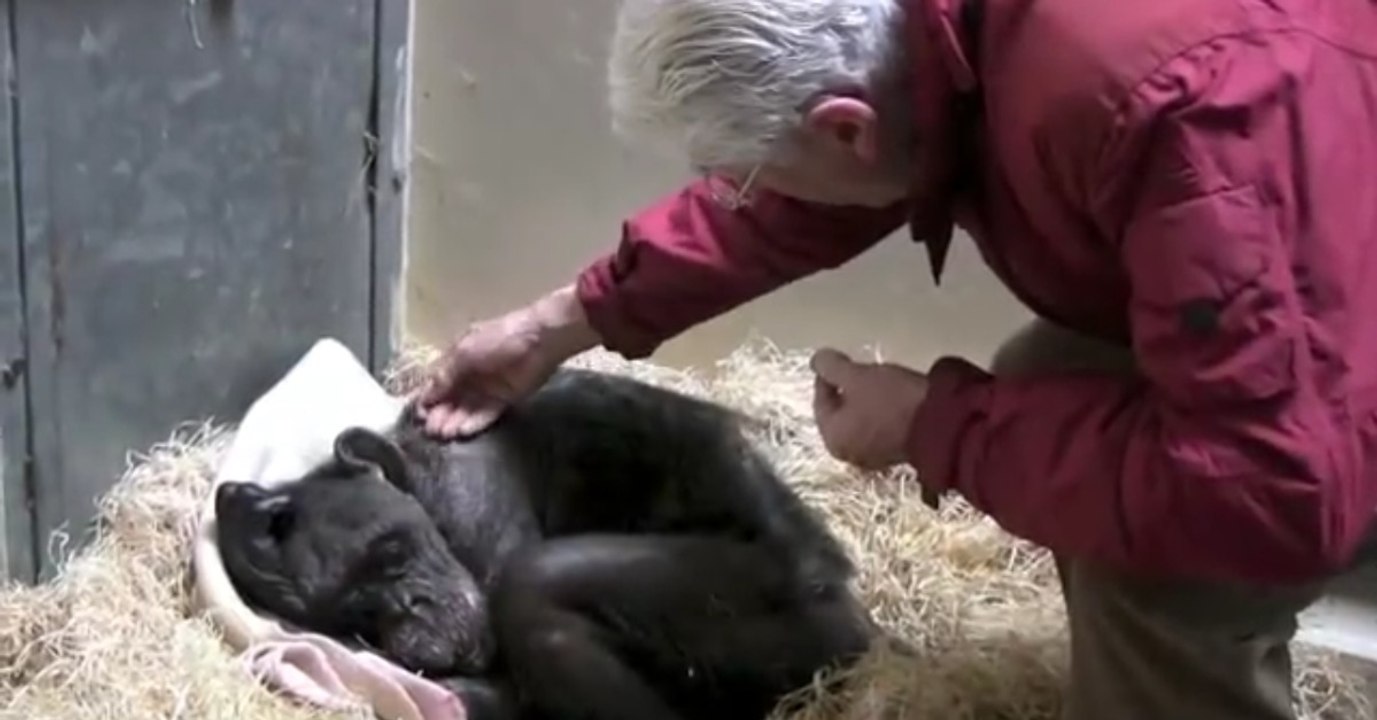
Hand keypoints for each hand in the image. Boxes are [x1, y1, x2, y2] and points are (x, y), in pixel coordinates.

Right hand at [416, 284, 600, 437]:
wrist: (540, 339)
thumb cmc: (498, 339)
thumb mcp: (464, 353)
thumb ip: (445, 376)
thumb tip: (424, 397)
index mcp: (457, 359)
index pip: (437, 383)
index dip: (427, 400)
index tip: (419, 416)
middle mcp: (470, 375)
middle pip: (451, 400)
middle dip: (440, 415)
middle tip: (431, 431)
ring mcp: (488, 388)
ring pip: (467, 409)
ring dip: (455, 421)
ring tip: (445, 434)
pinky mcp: (506, 399)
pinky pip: (486, 413)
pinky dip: (475, 422)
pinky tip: (463, 431)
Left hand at [810, 348, 928, 470]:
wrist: (941, 423)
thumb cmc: (892, 399)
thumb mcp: (857, 376)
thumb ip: (831, 367)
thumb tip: (817, 360)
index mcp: (833, 437)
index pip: (820, 400)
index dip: (827, 375)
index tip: (839, 358)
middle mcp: (848, 453)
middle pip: (839, 413)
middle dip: (846, 390)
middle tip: (858, 370)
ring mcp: (873, 458)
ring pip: (859, 422)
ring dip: (864, 402)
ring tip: (877, 381)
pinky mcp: (895, 455)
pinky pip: (878, 429)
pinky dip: (880, 414)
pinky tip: (892, 399)